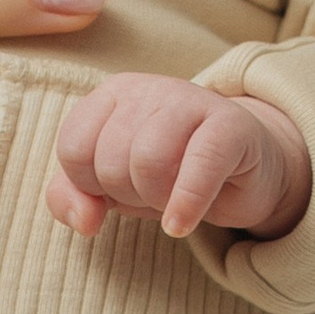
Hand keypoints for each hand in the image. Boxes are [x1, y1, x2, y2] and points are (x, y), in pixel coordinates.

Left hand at [47, 75, 311, 241]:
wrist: (243, 172)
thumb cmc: (168, 174)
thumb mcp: (110, 187)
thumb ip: (71, 198)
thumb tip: (86, 222)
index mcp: (113, 94)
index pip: (73, 148)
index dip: (92, 184)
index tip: (118, 187)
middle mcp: (149, 88)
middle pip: (110, 161)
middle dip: (129, 194)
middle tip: (154, 192)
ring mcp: (192, 101)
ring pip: (148, 161)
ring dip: (158, 199)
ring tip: (172, 198)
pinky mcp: (232, 125)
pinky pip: (199, 166)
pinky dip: (186, 205)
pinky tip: (181, 224)